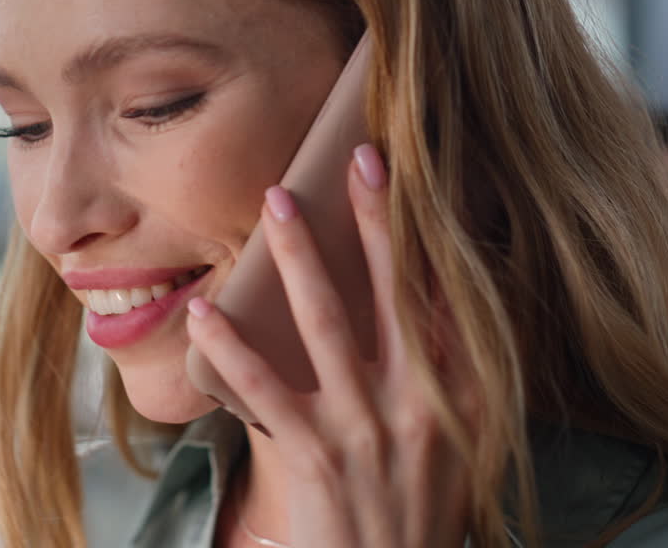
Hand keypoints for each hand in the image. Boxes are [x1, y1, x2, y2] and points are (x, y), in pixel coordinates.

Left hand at [186, 143, 477, 546]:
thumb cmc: (421, 510)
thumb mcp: (460, 445)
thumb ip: (451, 377)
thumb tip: (435, 301)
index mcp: (463, 397)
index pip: (453, 299)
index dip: (437, 233)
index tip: (424, 178)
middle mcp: (421, 405)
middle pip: (397, 292)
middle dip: (376, 220)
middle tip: (356, 157)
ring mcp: (367, 430)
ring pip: (327, 323)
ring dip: (300, 256)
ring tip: (276, 202)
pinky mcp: (316, 457)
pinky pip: (266, 388)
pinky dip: (231, 347)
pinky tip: (204, 311)